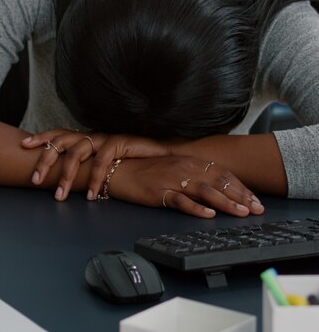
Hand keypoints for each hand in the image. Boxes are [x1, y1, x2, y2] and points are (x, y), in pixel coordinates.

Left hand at [21, 129, 168, 200]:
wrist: (158, 153)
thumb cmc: (128, 159)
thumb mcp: (102, 163)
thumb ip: (86, 166)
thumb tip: (67, 180)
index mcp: (85, 138)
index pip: (59, 133)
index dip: (42, 137)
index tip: (24, 144)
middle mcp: (91, 135)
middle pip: (62, 141)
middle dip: (46, 159)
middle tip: (35, 179)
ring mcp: (104, 138)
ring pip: (77, 152)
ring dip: (67, 175)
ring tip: (59, 195)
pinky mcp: (118, 142)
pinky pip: (101, 161)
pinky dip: (94, 179)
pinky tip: (89, 194)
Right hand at [110, 155, 264, 217]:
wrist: (120, 170)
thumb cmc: (148, 170)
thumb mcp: (176, 168)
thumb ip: (195, 175)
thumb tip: (218, 187)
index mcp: (191, 162)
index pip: (222, 174)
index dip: (241, 187)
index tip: (256, 200)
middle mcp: (185, 168)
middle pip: (218, 181)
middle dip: (240, 196)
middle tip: (257, 209)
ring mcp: (173, 179)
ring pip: (205, 190)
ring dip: (225, 202)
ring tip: (241, 212)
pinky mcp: (159, 192)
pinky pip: (180, 200)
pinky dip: (196, 208)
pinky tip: (208, 214)